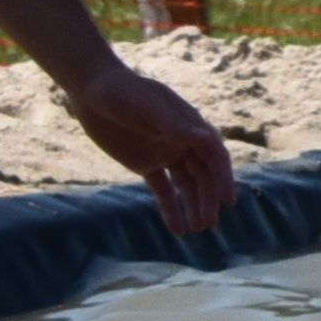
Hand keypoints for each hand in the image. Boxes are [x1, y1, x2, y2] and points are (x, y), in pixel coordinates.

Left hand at [58, 68, 241, 250]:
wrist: (92, 90)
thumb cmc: (123, 91)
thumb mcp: (147, 106)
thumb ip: (174, 124)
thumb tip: (206, 139)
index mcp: (190, 126)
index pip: (214, 155)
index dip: (224, 177)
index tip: (228, 200)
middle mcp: (183, 141)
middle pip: (203, 175)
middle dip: (207, 199)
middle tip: (207, 224)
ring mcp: (165, 153)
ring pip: (186, 185)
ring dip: (192, 206)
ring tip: (196, 230)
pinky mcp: (145, 163)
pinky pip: (162, 189)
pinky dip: (170, 208)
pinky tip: (177, 229)